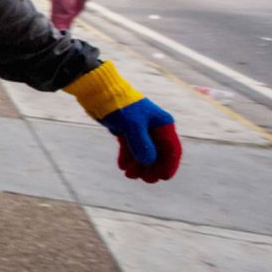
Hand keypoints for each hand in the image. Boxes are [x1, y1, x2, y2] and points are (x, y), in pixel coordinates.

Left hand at [64, 61, 181, 182]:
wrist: (99, 92)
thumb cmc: (120, 105)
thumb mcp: (132, 125)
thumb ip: (142, 144)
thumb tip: (149, 162)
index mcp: (162, 123)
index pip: (171, 149)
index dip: (169, 165)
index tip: (163, 178)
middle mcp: (154, 127)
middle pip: (158, 153)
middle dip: (152, 167)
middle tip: (144, 179)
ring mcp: (140, 129)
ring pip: (143, 152)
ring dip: (138, 165)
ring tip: (128, 175)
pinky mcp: (127, 130)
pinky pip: (131, 148)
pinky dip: (128, 157)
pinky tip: (122, 167)